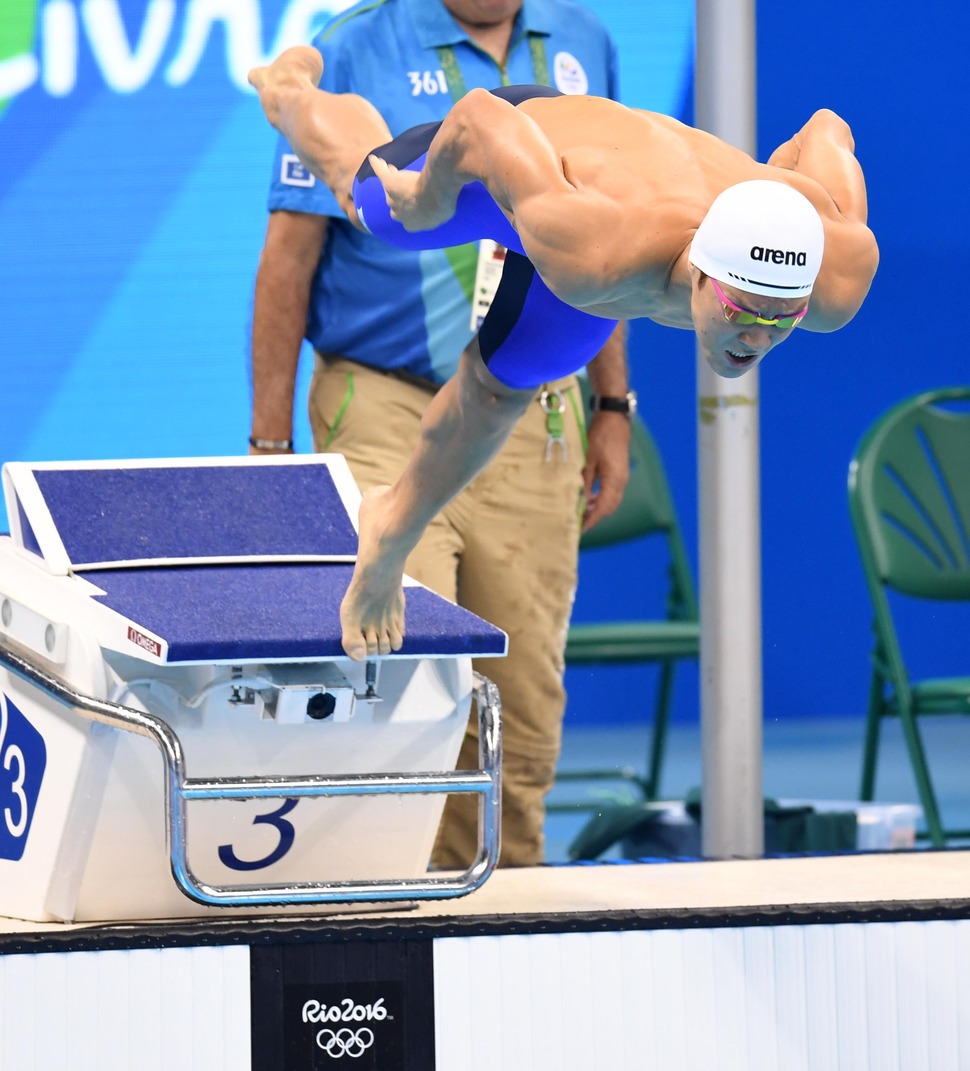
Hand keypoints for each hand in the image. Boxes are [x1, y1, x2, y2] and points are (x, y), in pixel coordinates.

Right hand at [367, 154, 454, 231]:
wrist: (435, 194)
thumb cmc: (443, 206)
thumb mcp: (443, 214)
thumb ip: (437, 212)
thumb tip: (442, 207)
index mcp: (410, 224)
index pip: (407, 217)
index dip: (411, 208)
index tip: (416, 201)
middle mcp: (397, 213)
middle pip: (395, 203)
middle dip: (399, 196)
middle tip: (404, 186)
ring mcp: (392, 197)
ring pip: (390, 188)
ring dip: (391, 179)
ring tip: (390, 170)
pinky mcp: (389, 183)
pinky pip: (381, 172)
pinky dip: (378, 166)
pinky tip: (374, 159)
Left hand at [581, 412, 630, 532]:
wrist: (614, 419)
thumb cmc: (600, 436)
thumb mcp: (587, 460)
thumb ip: (584, 483)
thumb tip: (579, 502)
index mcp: (614, 480)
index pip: (603, 508)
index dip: (591, 520)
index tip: (579, 529)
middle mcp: (621, 482)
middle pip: (609, 508)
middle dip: (594, 517)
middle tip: (578, 524)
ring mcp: (622, 477)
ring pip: (611, 501)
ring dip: (597, 509)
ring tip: (581, 513)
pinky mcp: (619, 472)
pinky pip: (611, 492)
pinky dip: (600, 499)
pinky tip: (589, 499)